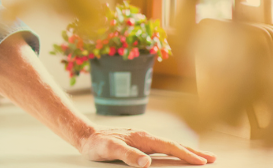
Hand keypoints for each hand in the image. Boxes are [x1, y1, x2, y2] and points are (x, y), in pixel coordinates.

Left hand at [80, 128, 216, 166]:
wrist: (86, 136)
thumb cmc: (97, 144)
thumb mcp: (110, 150)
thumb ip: (128, 155)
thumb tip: (146, 163)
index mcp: (142, 138)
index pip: (169, 146)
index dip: (186, 154)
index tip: (202, 161)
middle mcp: (145, 137)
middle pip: (174, 144)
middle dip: (194, 151)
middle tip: (213, 158)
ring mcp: (143, 139)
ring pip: (169, 145)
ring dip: (186, 150)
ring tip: (202, 157)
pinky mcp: (140, 143)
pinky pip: (162, 147)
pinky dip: (175, 150)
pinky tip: (179, 154)